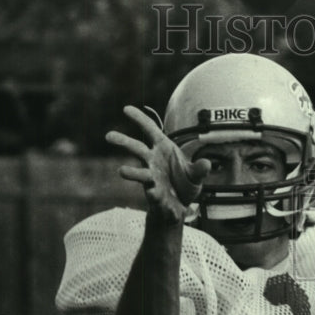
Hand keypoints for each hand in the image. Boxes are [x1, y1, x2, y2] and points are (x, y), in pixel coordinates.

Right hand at [105, 106, 210, 223]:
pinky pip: (153, 193)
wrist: (181, 205)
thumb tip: (206, 164)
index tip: (126, 109)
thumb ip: (200, 169)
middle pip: (137, 148)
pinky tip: (152, 193)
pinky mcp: (155, 195)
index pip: (150, 130)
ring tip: (121, 171)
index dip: (140, 119)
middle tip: (108, 136)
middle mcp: (153, 161)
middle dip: (124, 141)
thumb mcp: (196, 174)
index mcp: (163, 148)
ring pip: (139, 173)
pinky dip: (153, 194)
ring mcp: (152, 178)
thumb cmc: (185, 183)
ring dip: (131, 172)